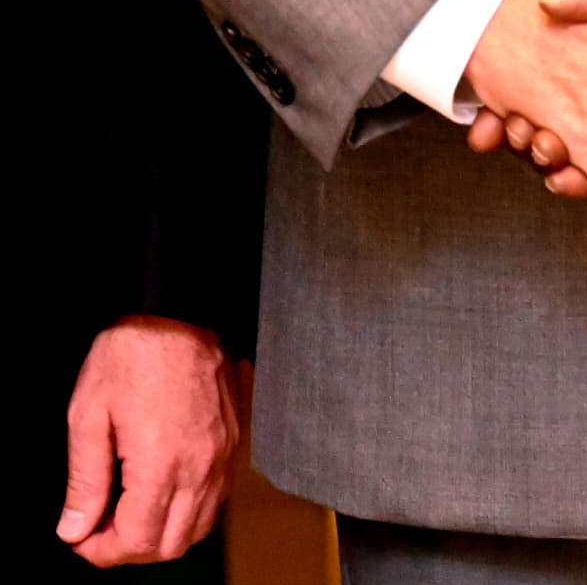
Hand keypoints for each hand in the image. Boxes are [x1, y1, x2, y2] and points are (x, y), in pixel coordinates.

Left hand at [59, 318, 241, 565]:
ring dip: (164, 533)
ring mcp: (223, 453)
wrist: (179, 310)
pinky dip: (190, 509)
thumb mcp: (88, 415)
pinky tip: (162, 490)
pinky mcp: (234, 439)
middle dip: (132, 549)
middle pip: (173, 544)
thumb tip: (75, 529)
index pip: (136, 541)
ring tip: (131, 512)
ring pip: (201, 525)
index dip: (102, 553)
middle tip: (101, 530)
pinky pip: (218, 496)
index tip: (80, 538)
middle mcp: (200, 465)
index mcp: (160, 463)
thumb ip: (84, 481)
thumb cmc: (132, 354)